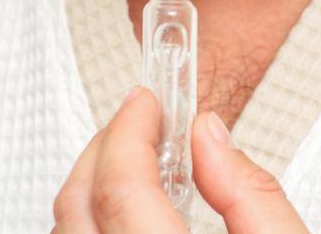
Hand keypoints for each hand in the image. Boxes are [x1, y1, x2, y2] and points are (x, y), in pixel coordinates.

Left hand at [52, 86, 307, 232]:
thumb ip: (252, 195)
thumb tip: (209, 135)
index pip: (121, 190)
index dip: (129, 131)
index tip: (147, 100)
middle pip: (77, 206)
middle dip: (105, 149)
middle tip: (141, 119)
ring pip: (67, 230)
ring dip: (93, 186)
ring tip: (137, 159)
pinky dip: (92, 220)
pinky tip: (128, 209)